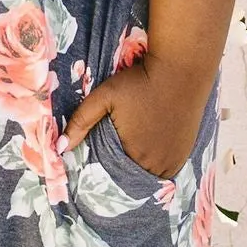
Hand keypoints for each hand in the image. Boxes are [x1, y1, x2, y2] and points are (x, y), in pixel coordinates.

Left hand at [63, 57, 206, 183]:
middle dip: (122, 168)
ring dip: (142, 167)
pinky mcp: (185, 153)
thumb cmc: (139, 82)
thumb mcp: (104, 97)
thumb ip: (81, 121)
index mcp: (133, 154)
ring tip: (135, 148)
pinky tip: (152, 147)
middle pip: (132, 176)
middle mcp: (156, 164)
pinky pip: (167, 169)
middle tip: (120, 148)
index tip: (102, 155)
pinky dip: (158, 163)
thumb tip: (60, 147)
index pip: (112, 175)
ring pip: (151, 175)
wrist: (180, 70)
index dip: (105, 167)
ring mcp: (173, 160)